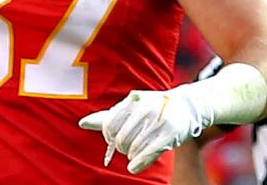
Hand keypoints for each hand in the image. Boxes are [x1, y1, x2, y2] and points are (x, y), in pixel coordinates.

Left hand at [79, 89, 203, 173]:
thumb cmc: (151, 108)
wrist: (185, 106)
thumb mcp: (130, 108)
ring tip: (134, 152)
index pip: (110, 124)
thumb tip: (81, 123)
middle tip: (125, 147)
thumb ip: (107, 117)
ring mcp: (158, 120)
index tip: (113, 140)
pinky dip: (137, 164)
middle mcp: (145, 108)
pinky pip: (148, 153)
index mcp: (133, 100)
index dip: (109, 137)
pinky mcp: (170, 134)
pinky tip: (133, 166)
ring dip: (131, 155)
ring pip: (134, 148)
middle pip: (121, 138)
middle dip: (120, 147)